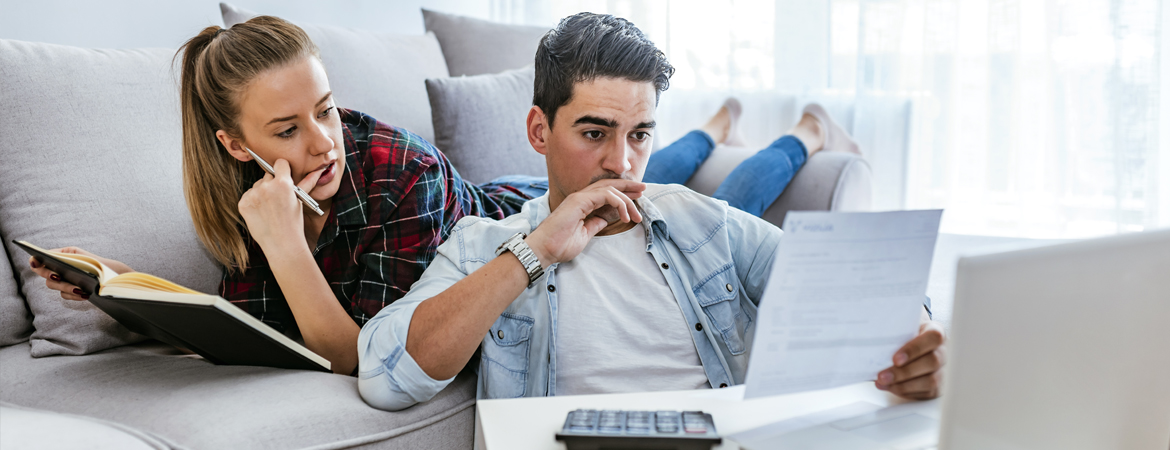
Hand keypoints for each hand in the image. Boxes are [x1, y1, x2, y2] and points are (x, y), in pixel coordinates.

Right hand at [28, 247, 132, 300]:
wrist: (117, 280)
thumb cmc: (103, 266)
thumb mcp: (88, 257)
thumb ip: (70, 255)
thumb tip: (53, 255)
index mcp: (62, 257)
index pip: (42, 259)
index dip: (36, 260)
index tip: (36, 262)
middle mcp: (60, 270)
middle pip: (45, 274)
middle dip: (51, 275)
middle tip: (58, 276)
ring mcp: (64, 282)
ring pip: (54, 286)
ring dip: (65, 287)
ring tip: (79, 289)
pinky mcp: (70, 293)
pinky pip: (65, 295)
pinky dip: (74, 295)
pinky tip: (85, 295)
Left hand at [237, 159, 322, 253]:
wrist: (281, 243)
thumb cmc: (293, 222)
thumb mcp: (300, 201)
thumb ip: (307, 183)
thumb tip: (319, 171)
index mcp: (283, 183)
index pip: (280, 163)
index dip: (283, 170)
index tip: (284, 178)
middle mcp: (267, 186)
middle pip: (268, 175)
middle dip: (272, 183)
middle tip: (278, 200)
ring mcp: (253, 195)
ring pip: (257, 185)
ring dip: (261, 193)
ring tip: (269, 208)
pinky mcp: (243, 203)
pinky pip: (247, 196)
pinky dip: (252, 202)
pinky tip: (261, 213)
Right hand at [525, 179, 646, 265]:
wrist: (544, 250)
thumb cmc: (560, 245)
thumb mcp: (585, 234)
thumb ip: (596, 223)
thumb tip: (607, 218)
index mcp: (582, 204)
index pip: (606, 192)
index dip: (623, 193)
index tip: (637, 198)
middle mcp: (581, 197)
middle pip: (609, 185)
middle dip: (628, 187)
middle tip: (644, 189)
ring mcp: (579, 197)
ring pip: (610, 189)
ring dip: (627, 200)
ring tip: (636, 215)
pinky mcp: (579, 201)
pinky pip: (605, 195)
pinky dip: (619, 203)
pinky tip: (625, 216)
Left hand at [875, 313, 945, 399]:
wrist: (912, 344)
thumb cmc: (906, 335)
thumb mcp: (901, 327)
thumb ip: (893, 330)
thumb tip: (870, 336)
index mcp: (935, 332)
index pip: (932, 338)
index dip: (914, 349)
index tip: (895, 359)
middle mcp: (943, 351)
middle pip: (931, 362)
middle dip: (904, 372)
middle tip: (882, 376)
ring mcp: (943, 370)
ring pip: (930, 381)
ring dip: (903, 385)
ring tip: (883, 383)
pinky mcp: (938, 386)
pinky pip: (925, 392)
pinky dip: (905, 391)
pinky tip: (890, 387)